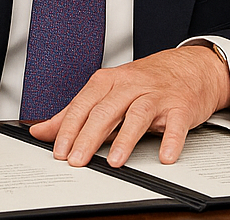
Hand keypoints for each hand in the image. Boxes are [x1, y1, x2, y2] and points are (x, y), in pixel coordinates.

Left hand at [29, 44, 229, 167]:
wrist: (188, 67)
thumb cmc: (144, 81)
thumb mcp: (107, 90)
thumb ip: (74, 112)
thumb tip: (41, 130)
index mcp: (110, 81)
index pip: (84, 103)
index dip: (69, 127)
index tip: (58, 150)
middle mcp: (131, 85)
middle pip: (107, 109)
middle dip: (89, 136)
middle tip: (77, 160)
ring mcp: (156, 96)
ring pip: (138, 114)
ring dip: (126, 138)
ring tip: (115, 161)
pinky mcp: (180, 107)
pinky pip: (175, 123)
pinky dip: (171, 140)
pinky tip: (165, 156)